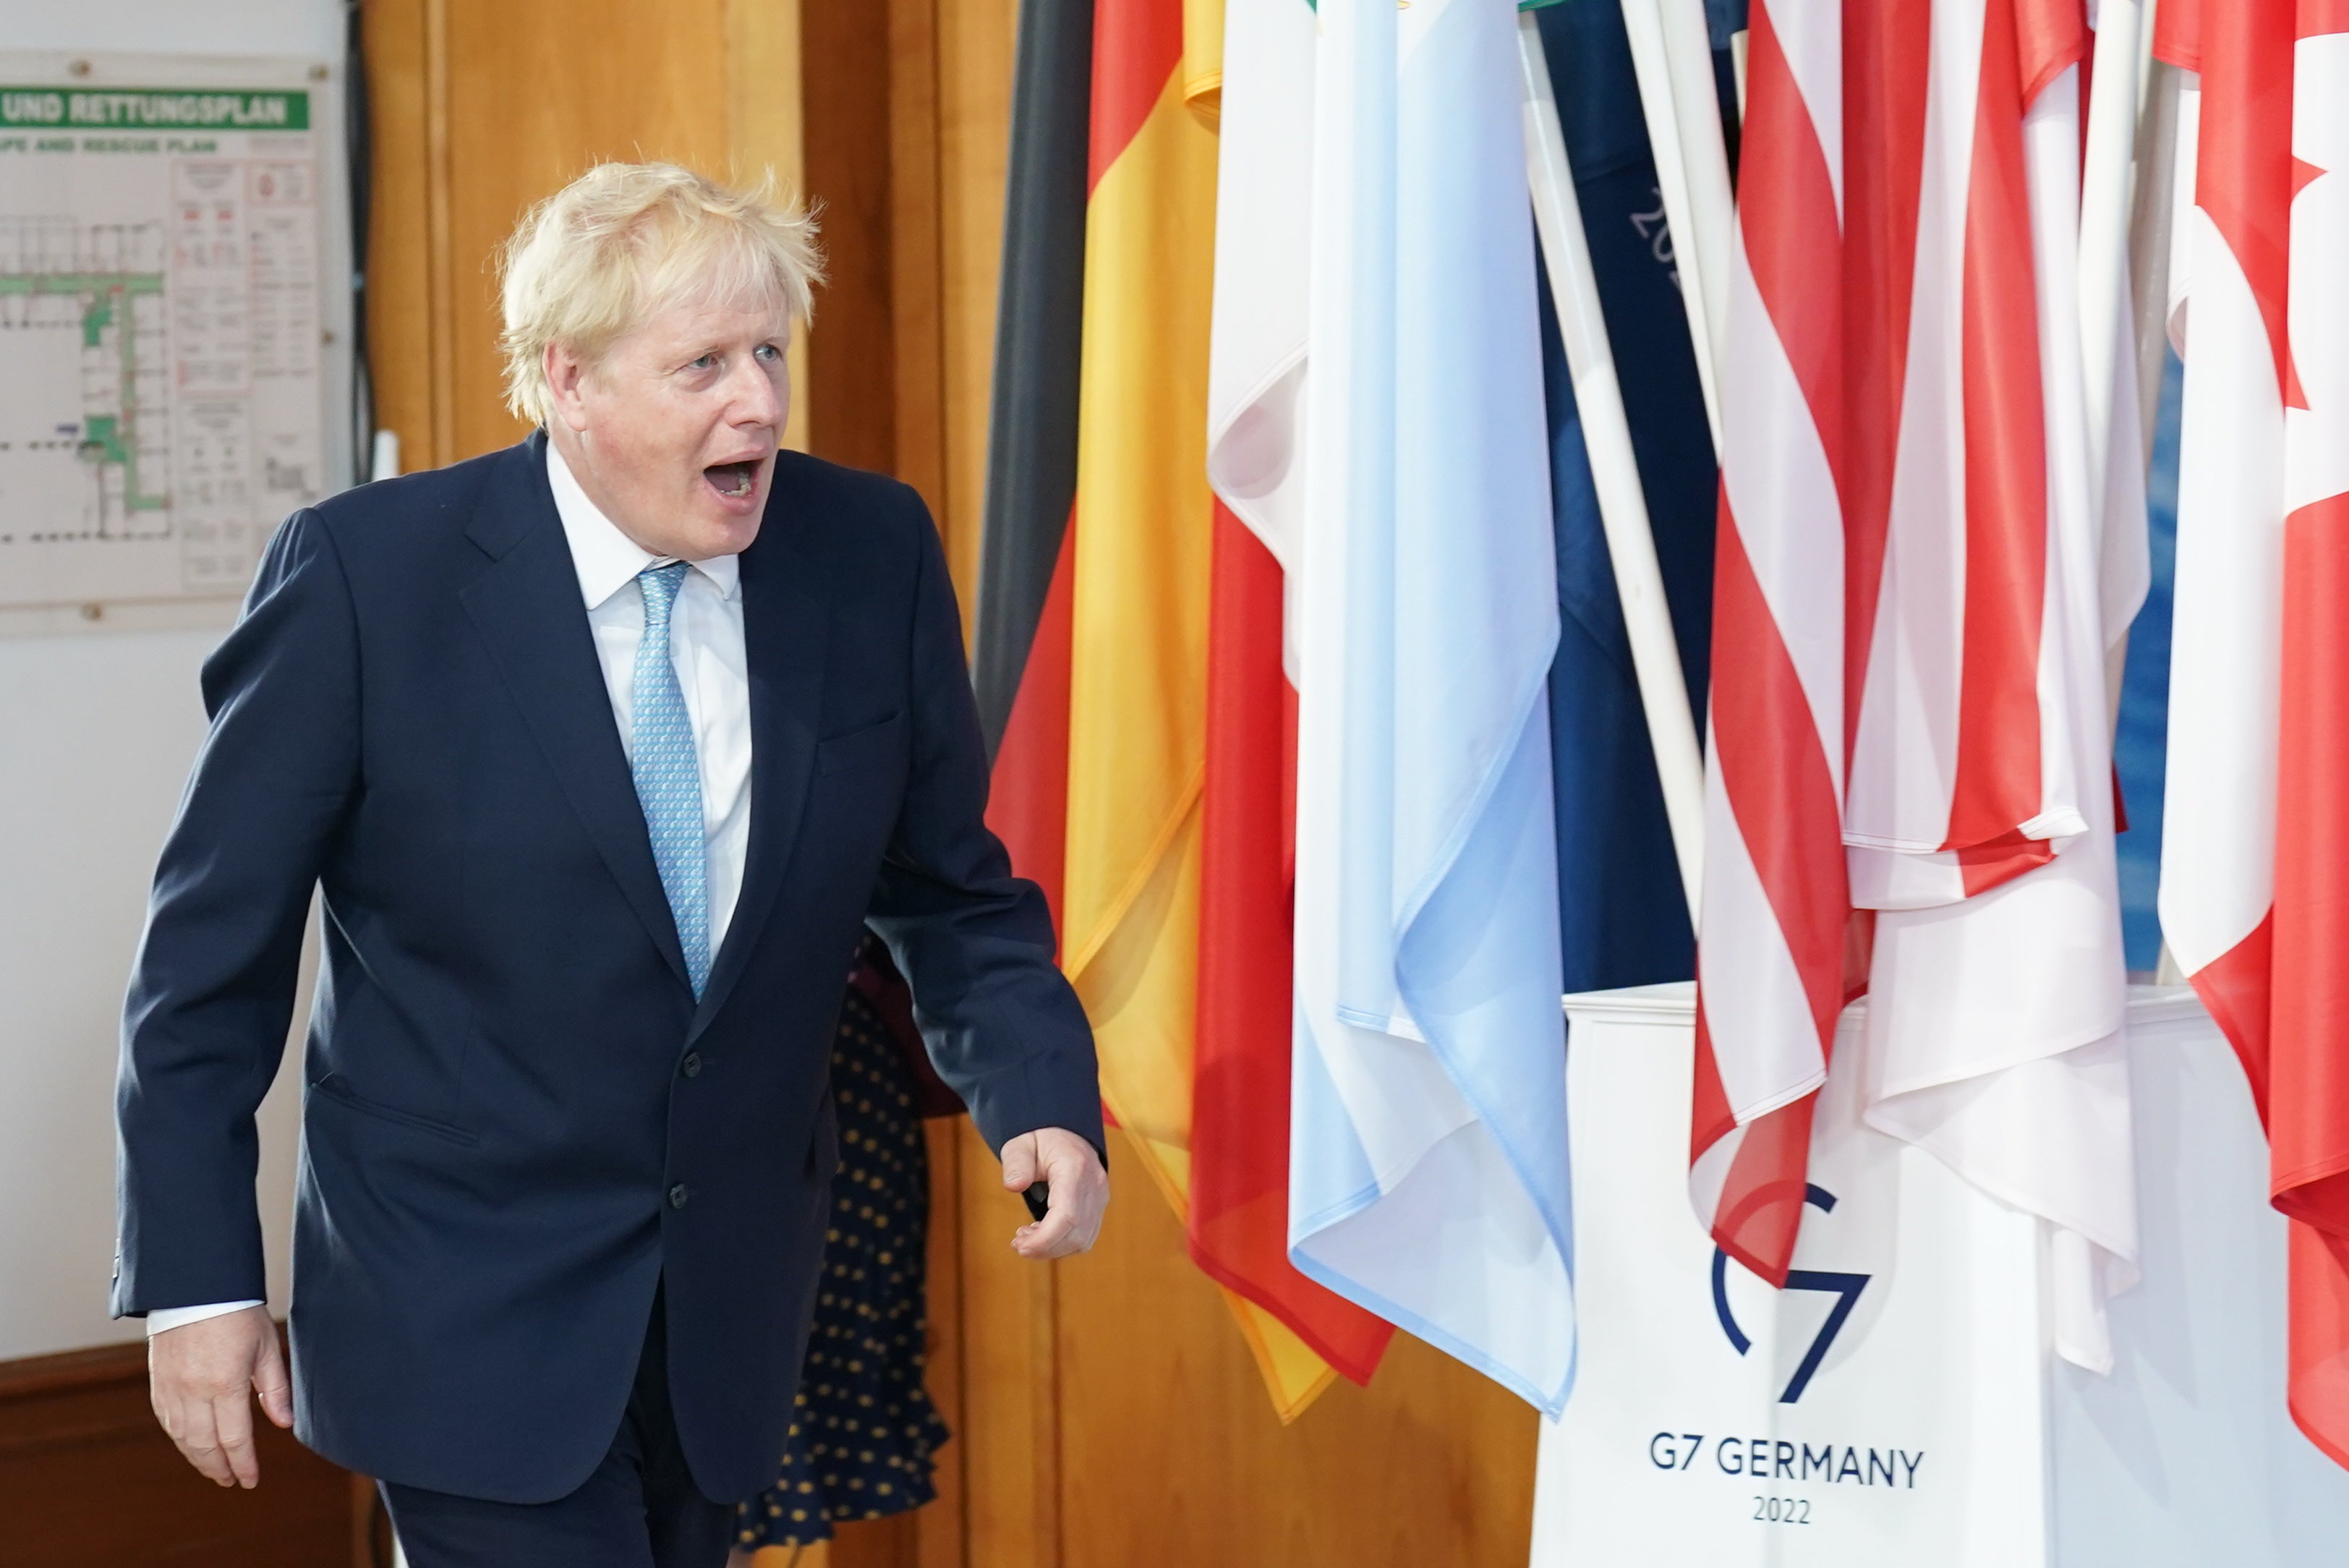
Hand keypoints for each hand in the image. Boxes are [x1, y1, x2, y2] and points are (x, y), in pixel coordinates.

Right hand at [148, 1305, 292, 1487]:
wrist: (194, 1288)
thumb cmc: (237, 1313)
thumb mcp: (266, 1347)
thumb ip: (274, 1389)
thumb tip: (284, 1424)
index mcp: (225, 1383)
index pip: (235, 1438)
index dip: (244, 1464)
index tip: (251, 1480)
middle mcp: (194, 1392)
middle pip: (206, 1445)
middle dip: (220, 1468)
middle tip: (232, 1481)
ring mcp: (172, 1389)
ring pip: (183, 1438)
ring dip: (199, 1459)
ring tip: (215, 1470)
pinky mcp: (158, 1383)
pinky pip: (167, 1422)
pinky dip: (180, 1440)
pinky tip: (192, 1446)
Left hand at [1000, 1127, 1107, 1259]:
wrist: (1066, 1135)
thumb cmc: (1041, 1141)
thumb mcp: (1020, 1145)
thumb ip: (1016, 1163)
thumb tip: (1013, 1185)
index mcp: (1075, 1167)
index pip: (1068, 1214)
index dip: (1045, 1238)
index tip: (1020, 1246)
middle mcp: (1095, 1185)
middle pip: (1076, 1234)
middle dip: (1044, 1247)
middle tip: (1017, 1243)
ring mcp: (1100, 1198)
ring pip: (1083, 1240)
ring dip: (1052, 1248)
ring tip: (1027, 1236)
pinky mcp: (1098, 1208)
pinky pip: (1085, 1237)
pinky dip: (1062, 1243)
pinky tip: (1043, 1233)